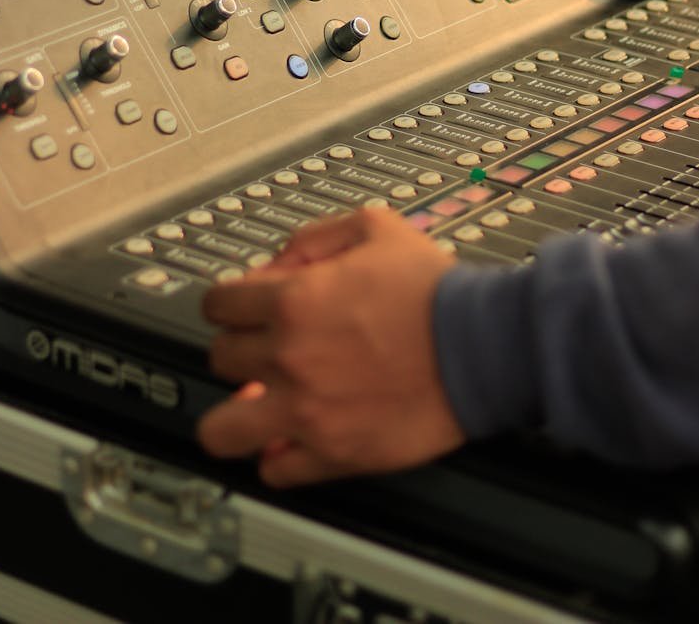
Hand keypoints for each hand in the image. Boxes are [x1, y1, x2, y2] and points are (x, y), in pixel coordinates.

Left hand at [196, 207, 464, 485]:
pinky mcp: (333, 453)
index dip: (229, 304)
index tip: (241, 311)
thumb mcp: (375, 228)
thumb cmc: (435, 290)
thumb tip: (279, 263)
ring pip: (221, 429)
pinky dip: (278, 457)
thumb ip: (315, 237)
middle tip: (263, 352)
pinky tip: (293, 440)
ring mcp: (307, 411)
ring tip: (252, 409)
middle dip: (238, 351)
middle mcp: (289, 357)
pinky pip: (276, 470)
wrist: (480, 345)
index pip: (217, 305)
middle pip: (220, 359)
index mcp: (293, 300)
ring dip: (232, 416)